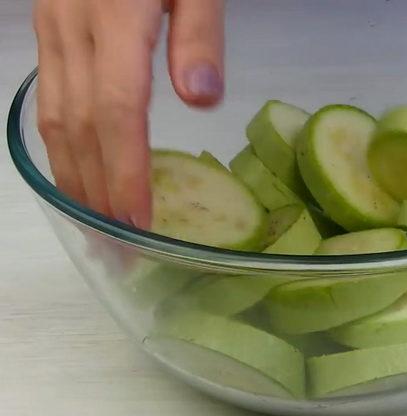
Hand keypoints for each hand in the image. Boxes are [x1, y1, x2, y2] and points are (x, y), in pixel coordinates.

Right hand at [33, 0, 224, 228]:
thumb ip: (199, 33)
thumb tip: (201, 100)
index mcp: (117, 14)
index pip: (117, 108)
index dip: (125, 170)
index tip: (139, 220)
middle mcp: (73, 27)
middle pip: (80, 124)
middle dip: (97, 191)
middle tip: (117, 245)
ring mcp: (53, 27)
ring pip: (54, 116)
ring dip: (74, 176)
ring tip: (96, 224)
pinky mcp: (49, 27)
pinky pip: (49, 97)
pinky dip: (62, 144)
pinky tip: (79, 172)